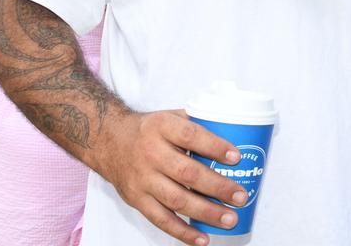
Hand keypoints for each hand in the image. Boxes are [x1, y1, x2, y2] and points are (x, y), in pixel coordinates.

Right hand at [96, 110, 247, 245]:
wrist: (111, 142)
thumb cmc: (150, 130)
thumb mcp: (171, 116)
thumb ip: (199, 123)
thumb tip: (237, 131)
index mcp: (162, 127)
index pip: (191, 136)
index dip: (214, 147)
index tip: (236, 158)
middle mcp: (151, 153)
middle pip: (187, 173)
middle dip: (217, 187)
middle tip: (240, 196)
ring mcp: (143, 179)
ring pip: (177, 200)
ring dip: (206, 212)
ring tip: (229, 218)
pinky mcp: (136, 200)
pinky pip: (161, 219)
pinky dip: (183, 232)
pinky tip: (203, 238)